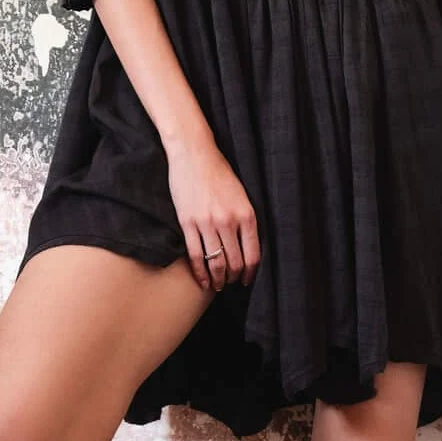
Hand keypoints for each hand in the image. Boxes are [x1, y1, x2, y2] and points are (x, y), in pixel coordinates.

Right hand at [166, 137, 260, 292]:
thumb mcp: (241, 195)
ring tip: (217, 286)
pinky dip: (200, 273)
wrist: (194, 154)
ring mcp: (207, 223)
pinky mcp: (188, 223)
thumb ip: (245, 219)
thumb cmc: (219, 172)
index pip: (253, 255)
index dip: (251, 273)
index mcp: (246, 214)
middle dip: (234, 278)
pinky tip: (202, 281)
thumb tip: (247, 246)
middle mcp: (228, 221)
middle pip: (235, 263)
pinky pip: (195, 256)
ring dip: (218, 279)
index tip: (247, 280)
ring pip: (216, 263)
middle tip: (231, 284)